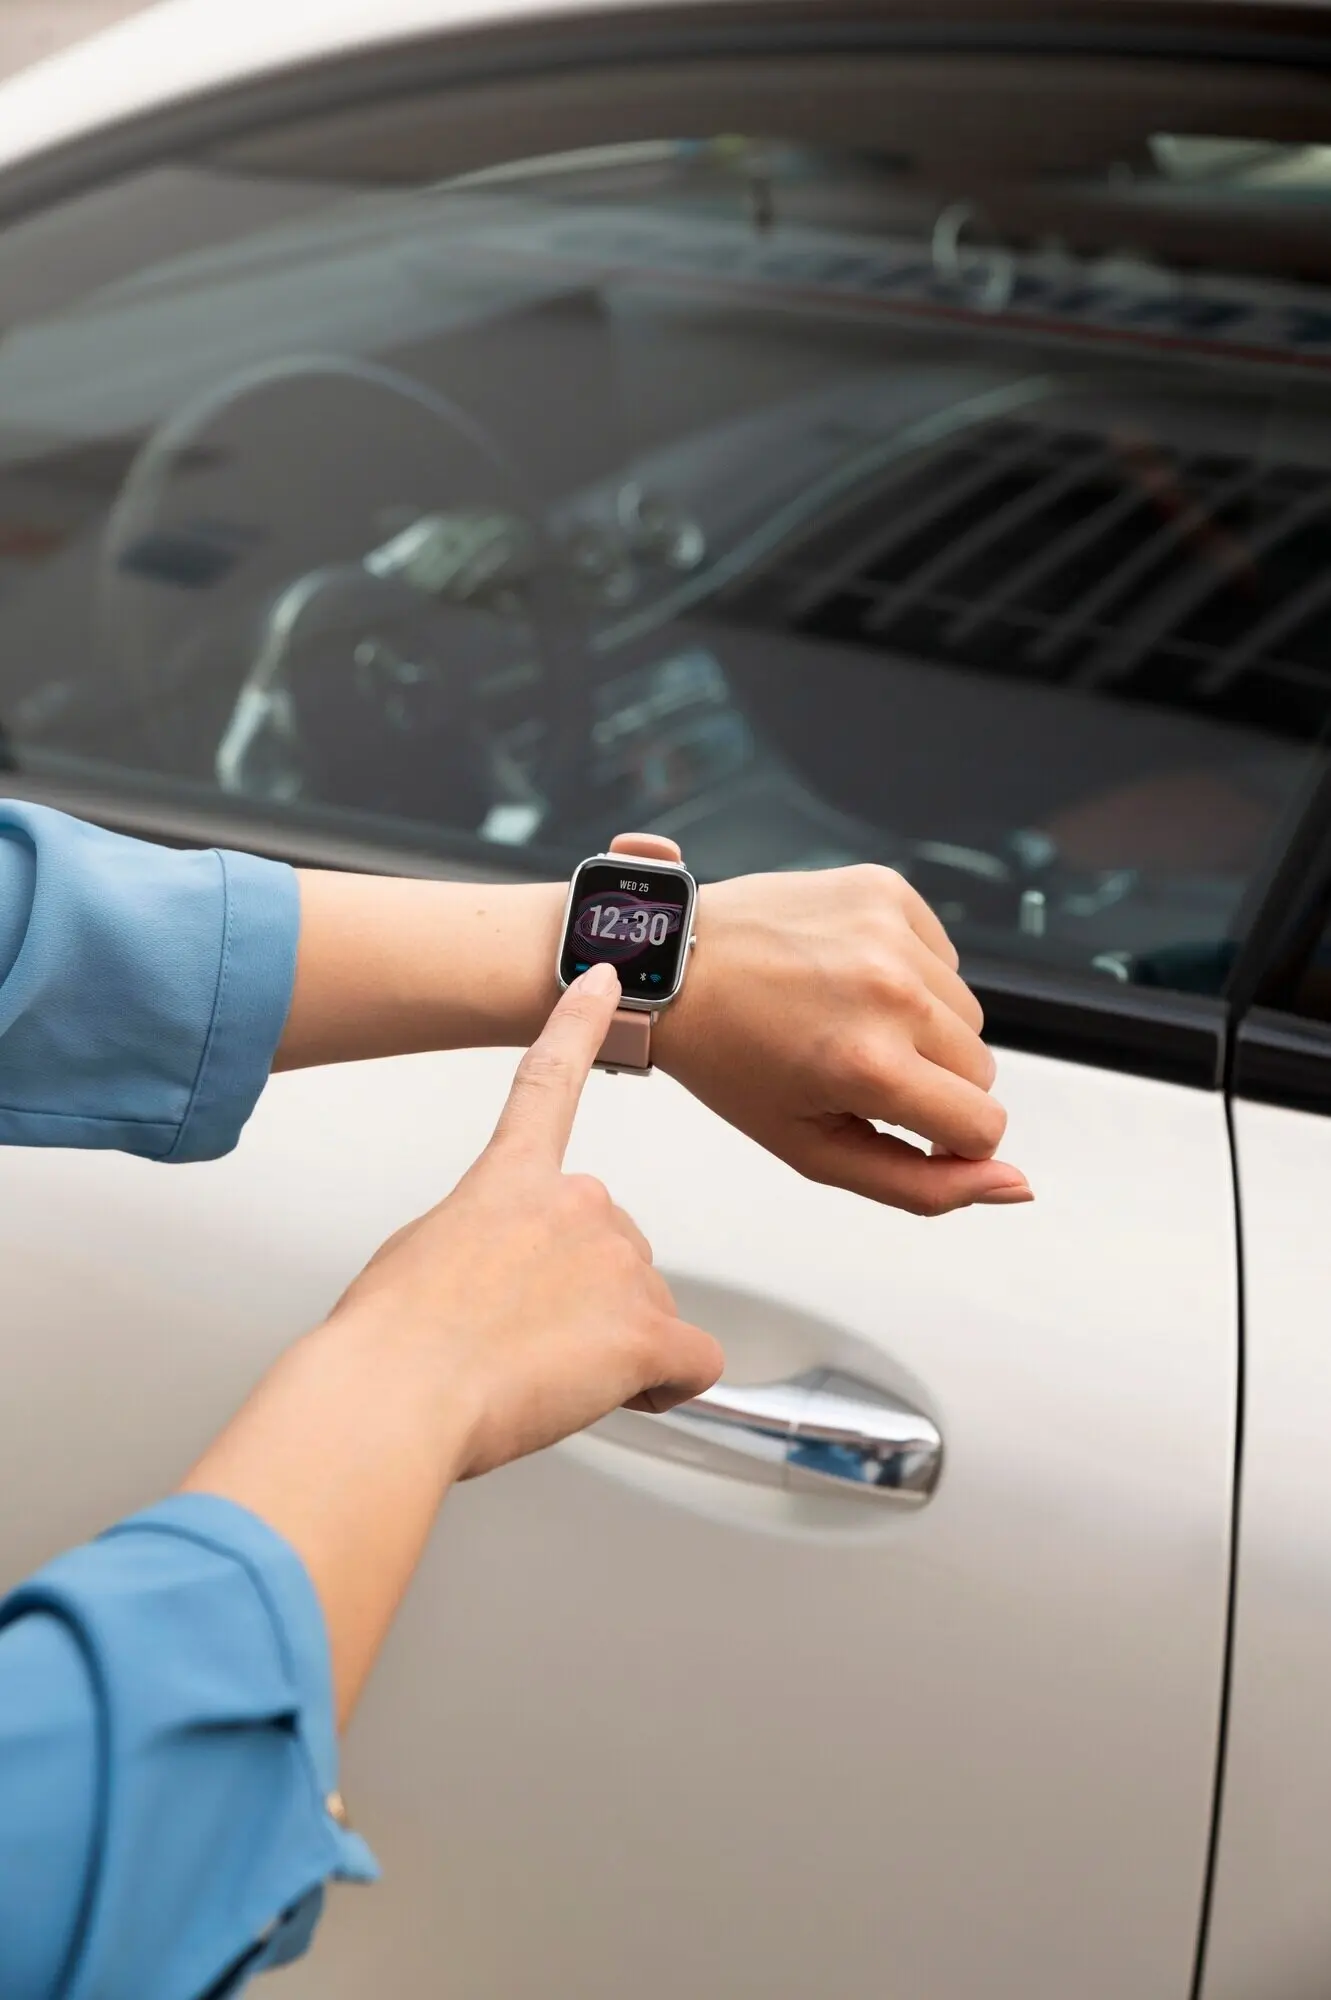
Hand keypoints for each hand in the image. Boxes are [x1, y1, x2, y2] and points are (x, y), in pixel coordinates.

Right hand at [331, 961, 723, 1481]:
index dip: (579, 1022)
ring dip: (610, 1349)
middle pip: (614, 1248)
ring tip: (538, 1376)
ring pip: (648, 1310)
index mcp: (511, 1179)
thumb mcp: (420, 1258)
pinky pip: (692, 1362)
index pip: (550, 1080)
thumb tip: (497, 1283)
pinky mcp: (646, 1329)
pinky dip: (664, 1384)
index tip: (602, 979)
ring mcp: (619, 1264)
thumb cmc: (391, 1338)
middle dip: (586, 1300)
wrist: (397, 1392)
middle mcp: (578, 1203)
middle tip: (523, 1344)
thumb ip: (481, 1243)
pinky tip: (617, 1393)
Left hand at [654, 865, 1030, 1215]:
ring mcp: (891, 933)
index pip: (984, 1124)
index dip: (946, 1138)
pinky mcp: (887, 890)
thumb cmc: (731, 1063)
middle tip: (853, 1070)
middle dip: (932, 1084)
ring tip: (846, 1021)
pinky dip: (911, 975)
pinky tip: (847, 977)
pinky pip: (943, 957)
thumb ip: (922, 1184)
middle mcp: (891, 992)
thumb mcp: (815, 1149)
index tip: (895, 1121)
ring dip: (923, 1028)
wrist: (671, 966)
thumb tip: (1017, 1185)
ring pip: (969, 1013)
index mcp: (870, 1065)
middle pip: (982, 1069)